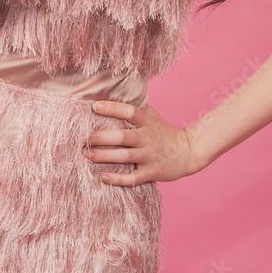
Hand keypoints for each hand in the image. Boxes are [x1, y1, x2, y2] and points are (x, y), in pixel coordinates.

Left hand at [84, 100, 208, 186]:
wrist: (188, 151)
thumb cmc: (163, 131)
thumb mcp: (152, 116)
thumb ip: (135, 107)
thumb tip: (111, 93)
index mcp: (147, 122)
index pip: (130, 111)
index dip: (112, 108)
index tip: (94, 106)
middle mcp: (148, 138)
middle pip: (123, 136)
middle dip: (101, 137)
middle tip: (83, 138)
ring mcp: (150, 156)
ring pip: (125, 157)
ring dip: (104, 156)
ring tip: (86, 155)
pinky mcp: (152, 173)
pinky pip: (133, 178)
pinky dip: (118, 179)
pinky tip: (103, 177)